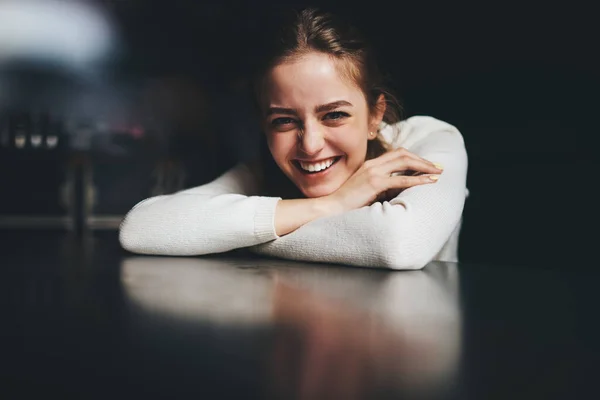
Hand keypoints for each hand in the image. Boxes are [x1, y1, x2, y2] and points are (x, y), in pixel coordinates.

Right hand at [324, 148, 442, 211]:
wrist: (330, 208)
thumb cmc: (347, 203)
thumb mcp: (365, 190)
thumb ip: (380, 186)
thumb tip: (397, 190)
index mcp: (370, 164)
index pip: (397, 154)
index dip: (415, 157)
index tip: (428, 165)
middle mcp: (373, 164)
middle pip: (404, 154)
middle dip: (423, 160)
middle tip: (438, 167)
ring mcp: (373, 172)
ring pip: (405, 162)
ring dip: (424, 167)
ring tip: (438, 172)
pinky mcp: (375, 183)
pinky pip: (401, 179)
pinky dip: (418, 180)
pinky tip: (429, 182)